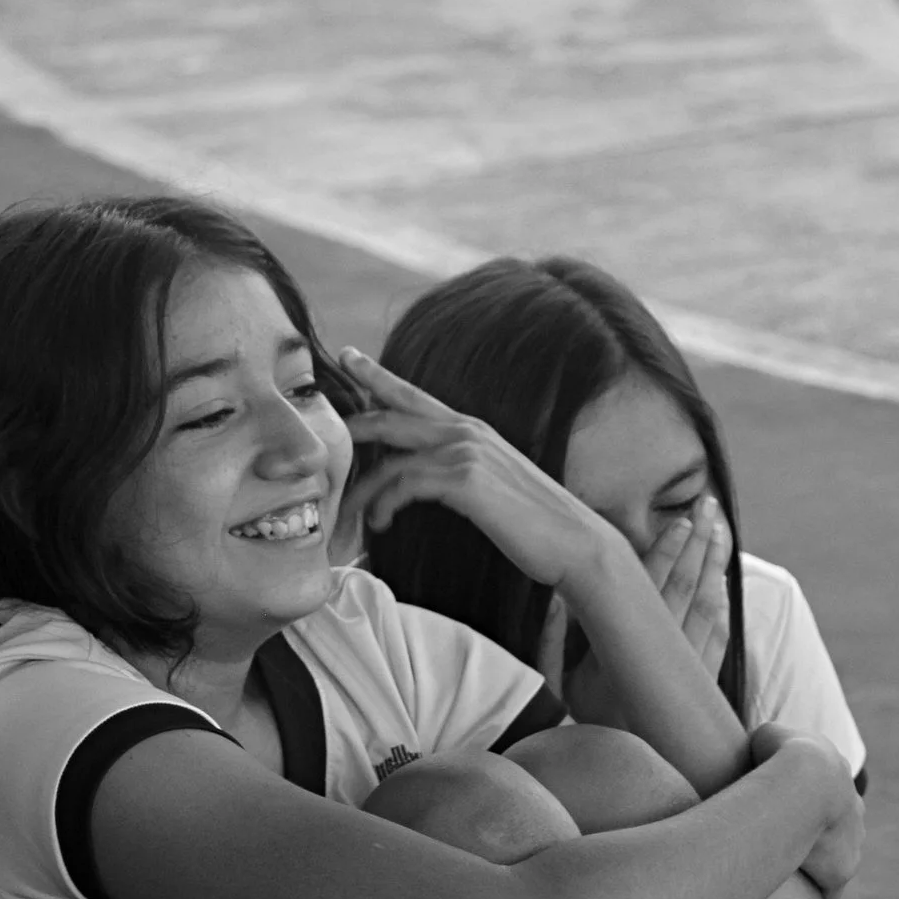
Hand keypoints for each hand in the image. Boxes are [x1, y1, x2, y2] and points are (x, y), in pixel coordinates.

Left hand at [333, 350, 614, 589]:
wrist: (577, 543)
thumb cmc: (537, 525)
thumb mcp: (494, 489)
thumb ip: (460, 476)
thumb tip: (430, 485)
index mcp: (473, 430)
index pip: (415, 396)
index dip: (378, 375)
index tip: (347, 356)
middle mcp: (467, 432)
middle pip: (392, 415)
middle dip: (352, 421)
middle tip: (321, 425)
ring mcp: (467, 452)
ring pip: (392, 459)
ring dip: (363, 489)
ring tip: (350, 513)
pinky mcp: (466, 479)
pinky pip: (406, 484)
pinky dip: (385, 504)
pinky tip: (381, 524)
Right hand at [536, 498, 731, 722]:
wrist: (621, 768)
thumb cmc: (584, 723)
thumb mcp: (558, 683)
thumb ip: (555, 640)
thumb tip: (557, 595)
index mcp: (623, 649)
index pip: (650, 588)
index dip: (668, 551)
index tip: (681, 520)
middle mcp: (660, 656)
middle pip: (687, 587)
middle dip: (700, 543)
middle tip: (709, 507)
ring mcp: (687, 669)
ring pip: (708, 607)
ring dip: (715, 566)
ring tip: (721, 531)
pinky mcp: (703, 684)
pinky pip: (718, 639)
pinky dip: (722, 608)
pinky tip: (723, 584)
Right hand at [749, 721, 861, 898]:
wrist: (807, 780)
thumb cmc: (782, 754)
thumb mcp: (770, 735)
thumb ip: (767, 743)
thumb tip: (754, 751)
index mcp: (836, 775)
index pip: (825, 793)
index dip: (805, 803)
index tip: (786, 813)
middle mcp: (853, 808)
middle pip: (835, 826)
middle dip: (815, 835)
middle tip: (784, 843)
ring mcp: (853, 839)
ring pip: (835, 857)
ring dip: (815, 864)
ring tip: (783, 872)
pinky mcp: (844, 867)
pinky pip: (831, 888)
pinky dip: (818, 893)